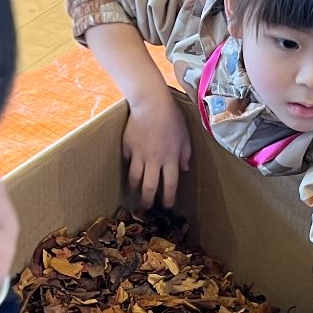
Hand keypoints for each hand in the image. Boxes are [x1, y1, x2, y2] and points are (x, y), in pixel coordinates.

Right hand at [122, 91, 191, 208]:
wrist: (151, 104)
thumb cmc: (172, 118)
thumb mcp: (185, 137)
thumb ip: (185, 154)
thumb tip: (184, 169)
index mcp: (170, 158)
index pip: (170, 185)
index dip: (169, 198)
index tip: (167, 206)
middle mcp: (154, 160)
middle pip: (150, 187)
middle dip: (149, 200)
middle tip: (147, 208)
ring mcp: (139, 154)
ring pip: (135, 178)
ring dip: (135, 188)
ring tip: (135, 193)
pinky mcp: (127, 147)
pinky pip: (127, 161)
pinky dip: (129, 167)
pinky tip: (129, 171)